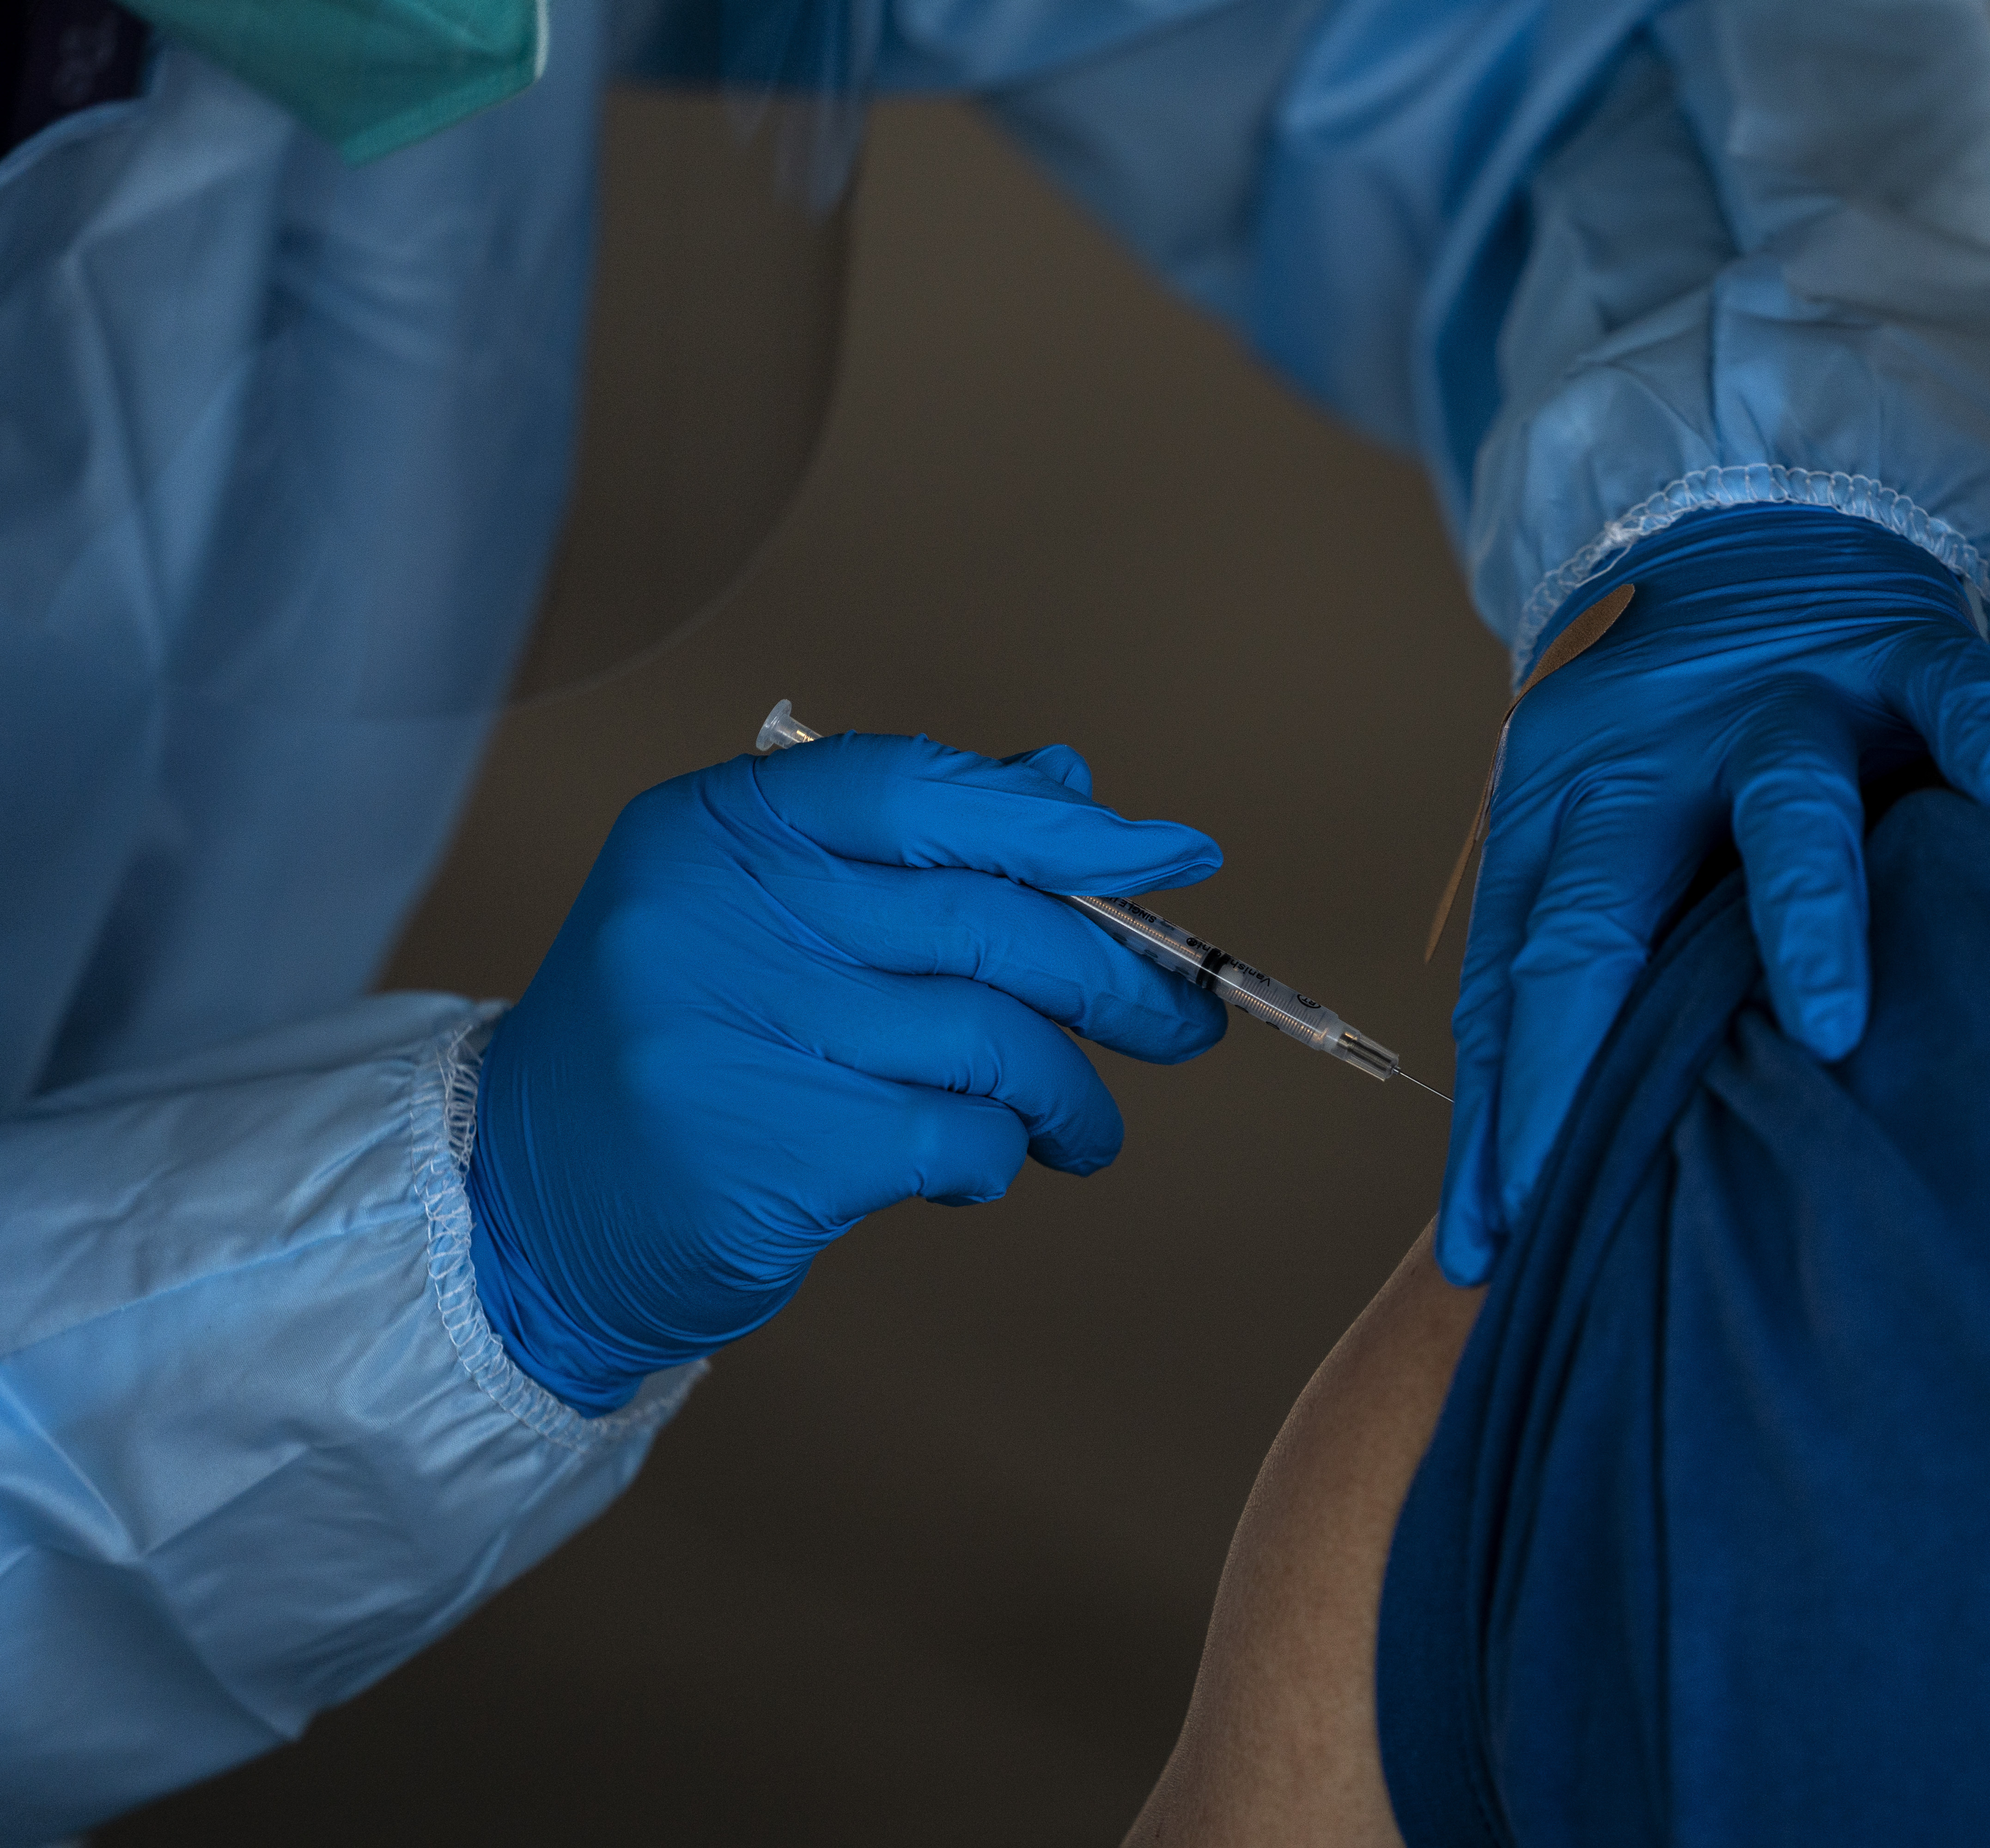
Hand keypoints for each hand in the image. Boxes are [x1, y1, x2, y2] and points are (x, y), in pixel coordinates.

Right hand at [466, 731, 1226, 1412]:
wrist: (528, 1204)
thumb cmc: (689, 1043)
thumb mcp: (773, 914)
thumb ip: (913, 851)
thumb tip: (1068, 790)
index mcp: (718, 829)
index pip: (921, 787)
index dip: (1064, 825)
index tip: (1175, 855)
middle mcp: (714, 914)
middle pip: (983, 922)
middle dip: (1111, 978)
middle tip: (1180, 1022)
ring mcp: (731, 1033)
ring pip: (988, 1043)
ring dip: (1069, 1093)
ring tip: (1084, 1128)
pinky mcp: (764, 1152)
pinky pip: (955, 1137)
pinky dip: (996, 1157)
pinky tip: (980, 1167)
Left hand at [1438, 507, 1989, 1283]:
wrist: (1733, 527)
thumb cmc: (1667, 741)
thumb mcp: (1594, 839)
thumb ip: (1582, 979)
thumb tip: (1539, 1173)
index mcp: (1564, 817)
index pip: (1514, 983)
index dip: (1502, 1113)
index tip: (1489, 1242)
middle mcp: (1651, 762)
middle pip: (1600, 907)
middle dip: (1587, 1043)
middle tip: (1582, 1173)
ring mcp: (1773, 701)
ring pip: (1781, 801)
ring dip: (1801, 912)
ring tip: (1831, 1020)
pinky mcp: (1889, 645)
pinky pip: (1941, 682)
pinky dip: (1973, 725)